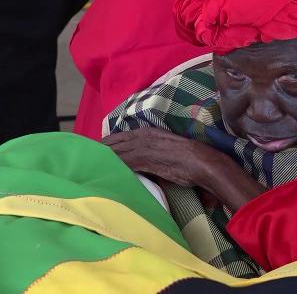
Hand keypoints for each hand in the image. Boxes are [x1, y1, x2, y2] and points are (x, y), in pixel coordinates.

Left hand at [103, 127, 265, 211]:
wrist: (205, 163)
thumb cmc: (191, 161)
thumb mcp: (168, 152)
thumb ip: (153, 155)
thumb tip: (144, 166)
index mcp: (150, 132)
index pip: (120, 137)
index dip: (107, 144)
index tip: (95, 152)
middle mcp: (144, 136)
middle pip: (113, 142)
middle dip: (99, 151)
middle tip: (83, 160)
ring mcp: (144, 146)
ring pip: (115, 151)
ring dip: (101, 159)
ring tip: (88, 167)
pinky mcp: (146, 158)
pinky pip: (123, 162)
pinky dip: (112, 166)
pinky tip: (102, 173)